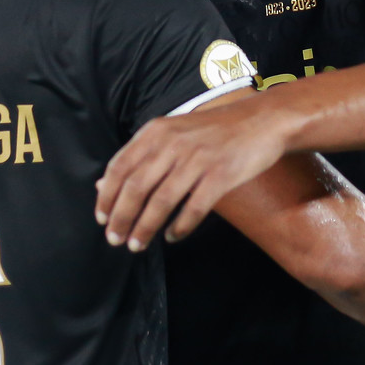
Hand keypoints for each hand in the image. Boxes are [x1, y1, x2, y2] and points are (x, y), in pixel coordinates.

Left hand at [95, 94, 290, 249]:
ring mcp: (197, 159)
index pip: (120, 167)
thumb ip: (140, 156)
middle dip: (122, 218)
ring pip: (161, 202)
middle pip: (136, 188)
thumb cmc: (214, 130)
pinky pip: (193, 208)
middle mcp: (173, 143)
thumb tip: (103, 185)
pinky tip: (172, 237)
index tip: (102, 219)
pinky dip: (180, 227)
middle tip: (115, 239)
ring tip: (137, 245)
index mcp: (156, 131)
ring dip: (145, 228)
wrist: (262, 120)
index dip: (107, 196)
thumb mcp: (172, 133)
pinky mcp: (220, 175)